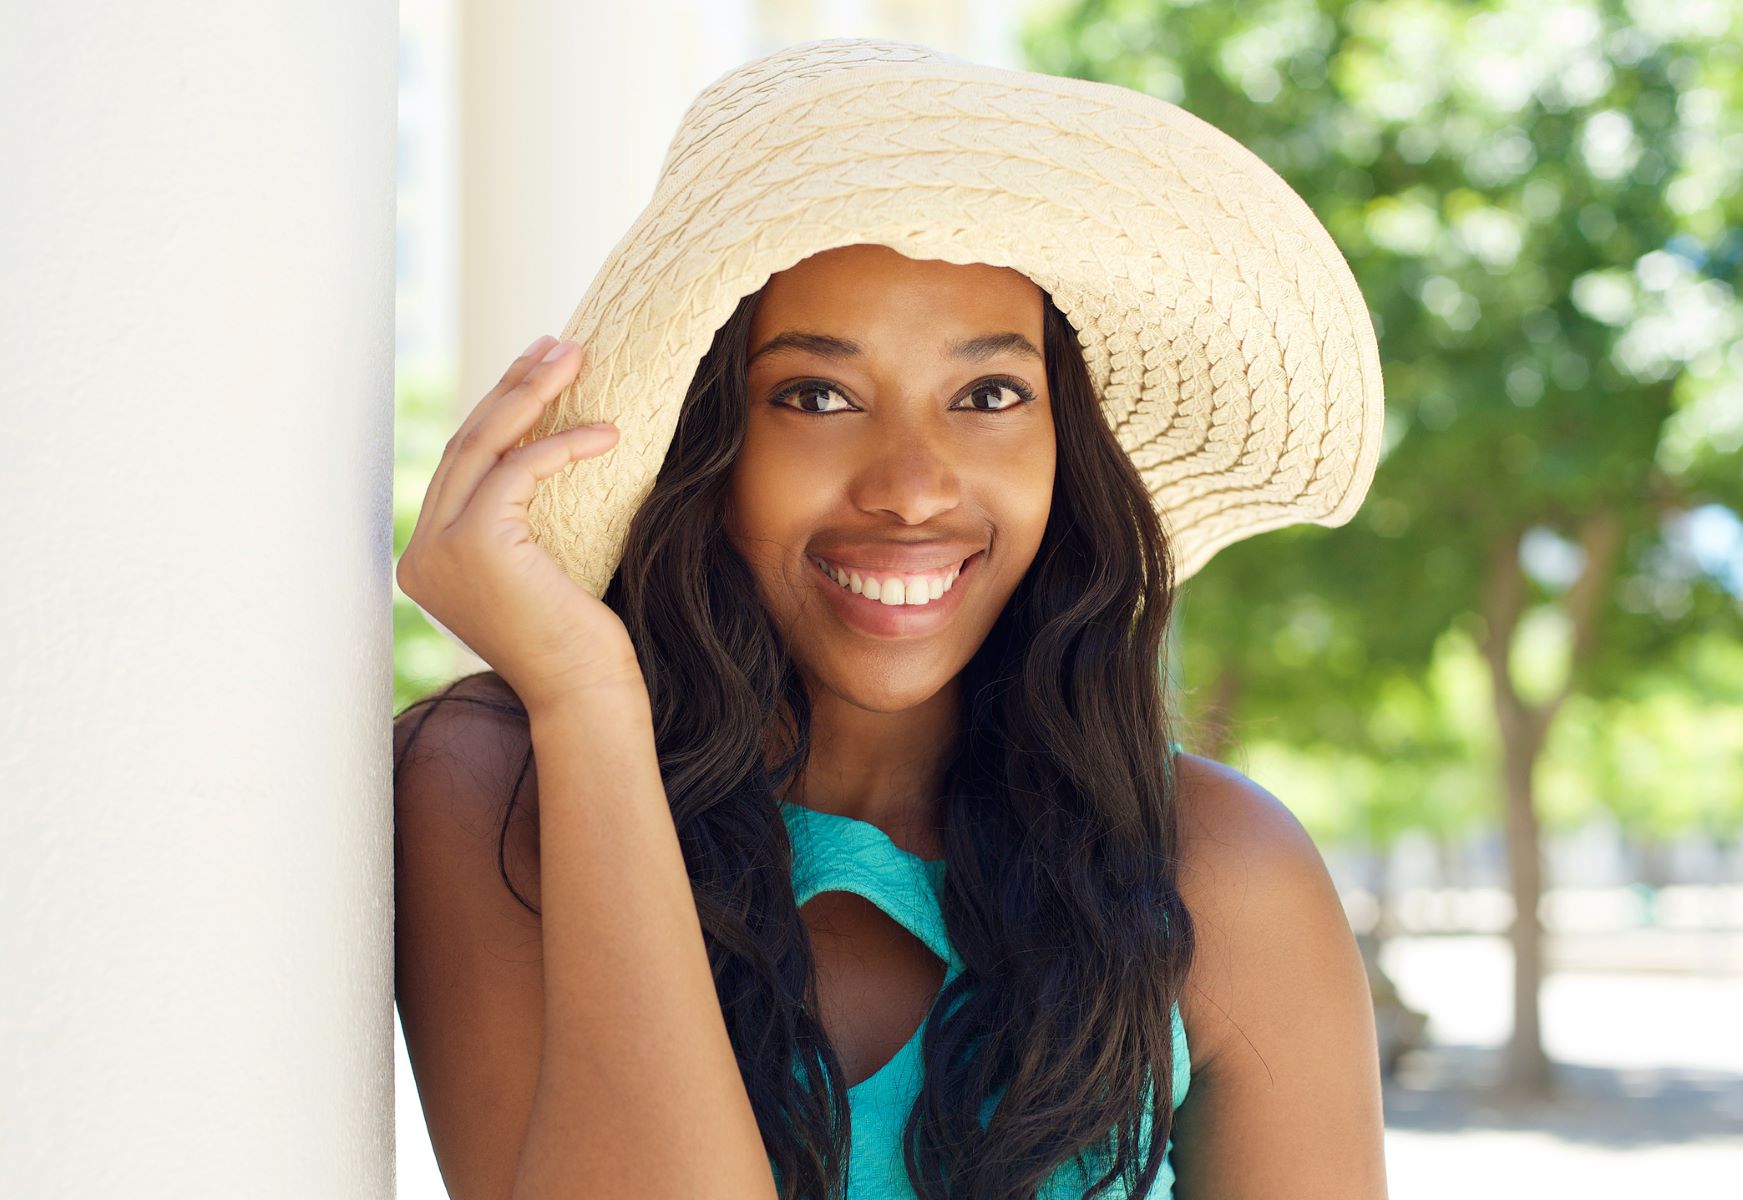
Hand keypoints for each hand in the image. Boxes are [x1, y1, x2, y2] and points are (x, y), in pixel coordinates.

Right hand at [396, 335, 644, 710]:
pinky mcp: (475, 543)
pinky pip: (520, 469)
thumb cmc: (576, 639)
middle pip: (467, 445)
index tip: (537, 368)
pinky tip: (607, 433)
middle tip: (557, 345)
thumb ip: (519, 518)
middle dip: (514, 386)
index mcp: (428, 559)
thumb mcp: (538, 565)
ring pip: (484, 446)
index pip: (462, 465)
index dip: (498, 409)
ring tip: (577, 357)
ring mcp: (440, 548)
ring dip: (534, 393)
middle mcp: (420, 553)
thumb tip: (540, 446)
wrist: (584, 692)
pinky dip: (564, 443)